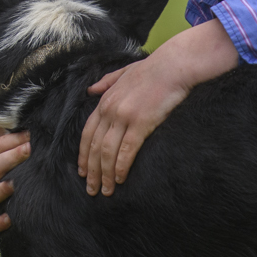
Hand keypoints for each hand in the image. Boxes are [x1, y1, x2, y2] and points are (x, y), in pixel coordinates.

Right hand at [0, 131, 30, 233]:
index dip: (13, 140)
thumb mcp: (7, 158)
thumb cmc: (8, 176)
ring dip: (0, 189)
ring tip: (14, 184)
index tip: (31, 135)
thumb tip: (31, 124)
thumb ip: (14, 141)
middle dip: (11, 157)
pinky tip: (10, 218)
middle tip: (28, 149)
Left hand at [78, 20, 238, 195]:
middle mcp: (110, 110)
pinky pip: (127, 150)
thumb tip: (91, 90)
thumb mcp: (124, 72)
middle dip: (91, 171)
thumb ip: (106, 82)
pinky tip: (120, 179)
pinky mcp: (141, 123)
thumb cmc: (153, 68)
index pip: (88, 133)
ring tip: (106, 191)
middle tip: (91, 190)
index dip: (83, 154)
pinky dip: (121, 167)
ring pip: (107, 152)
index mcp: (105, 100)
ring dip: (105, 174)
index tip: (82, 171)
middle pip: (95, 147)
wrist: (174, 65)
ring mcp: (124, 116)